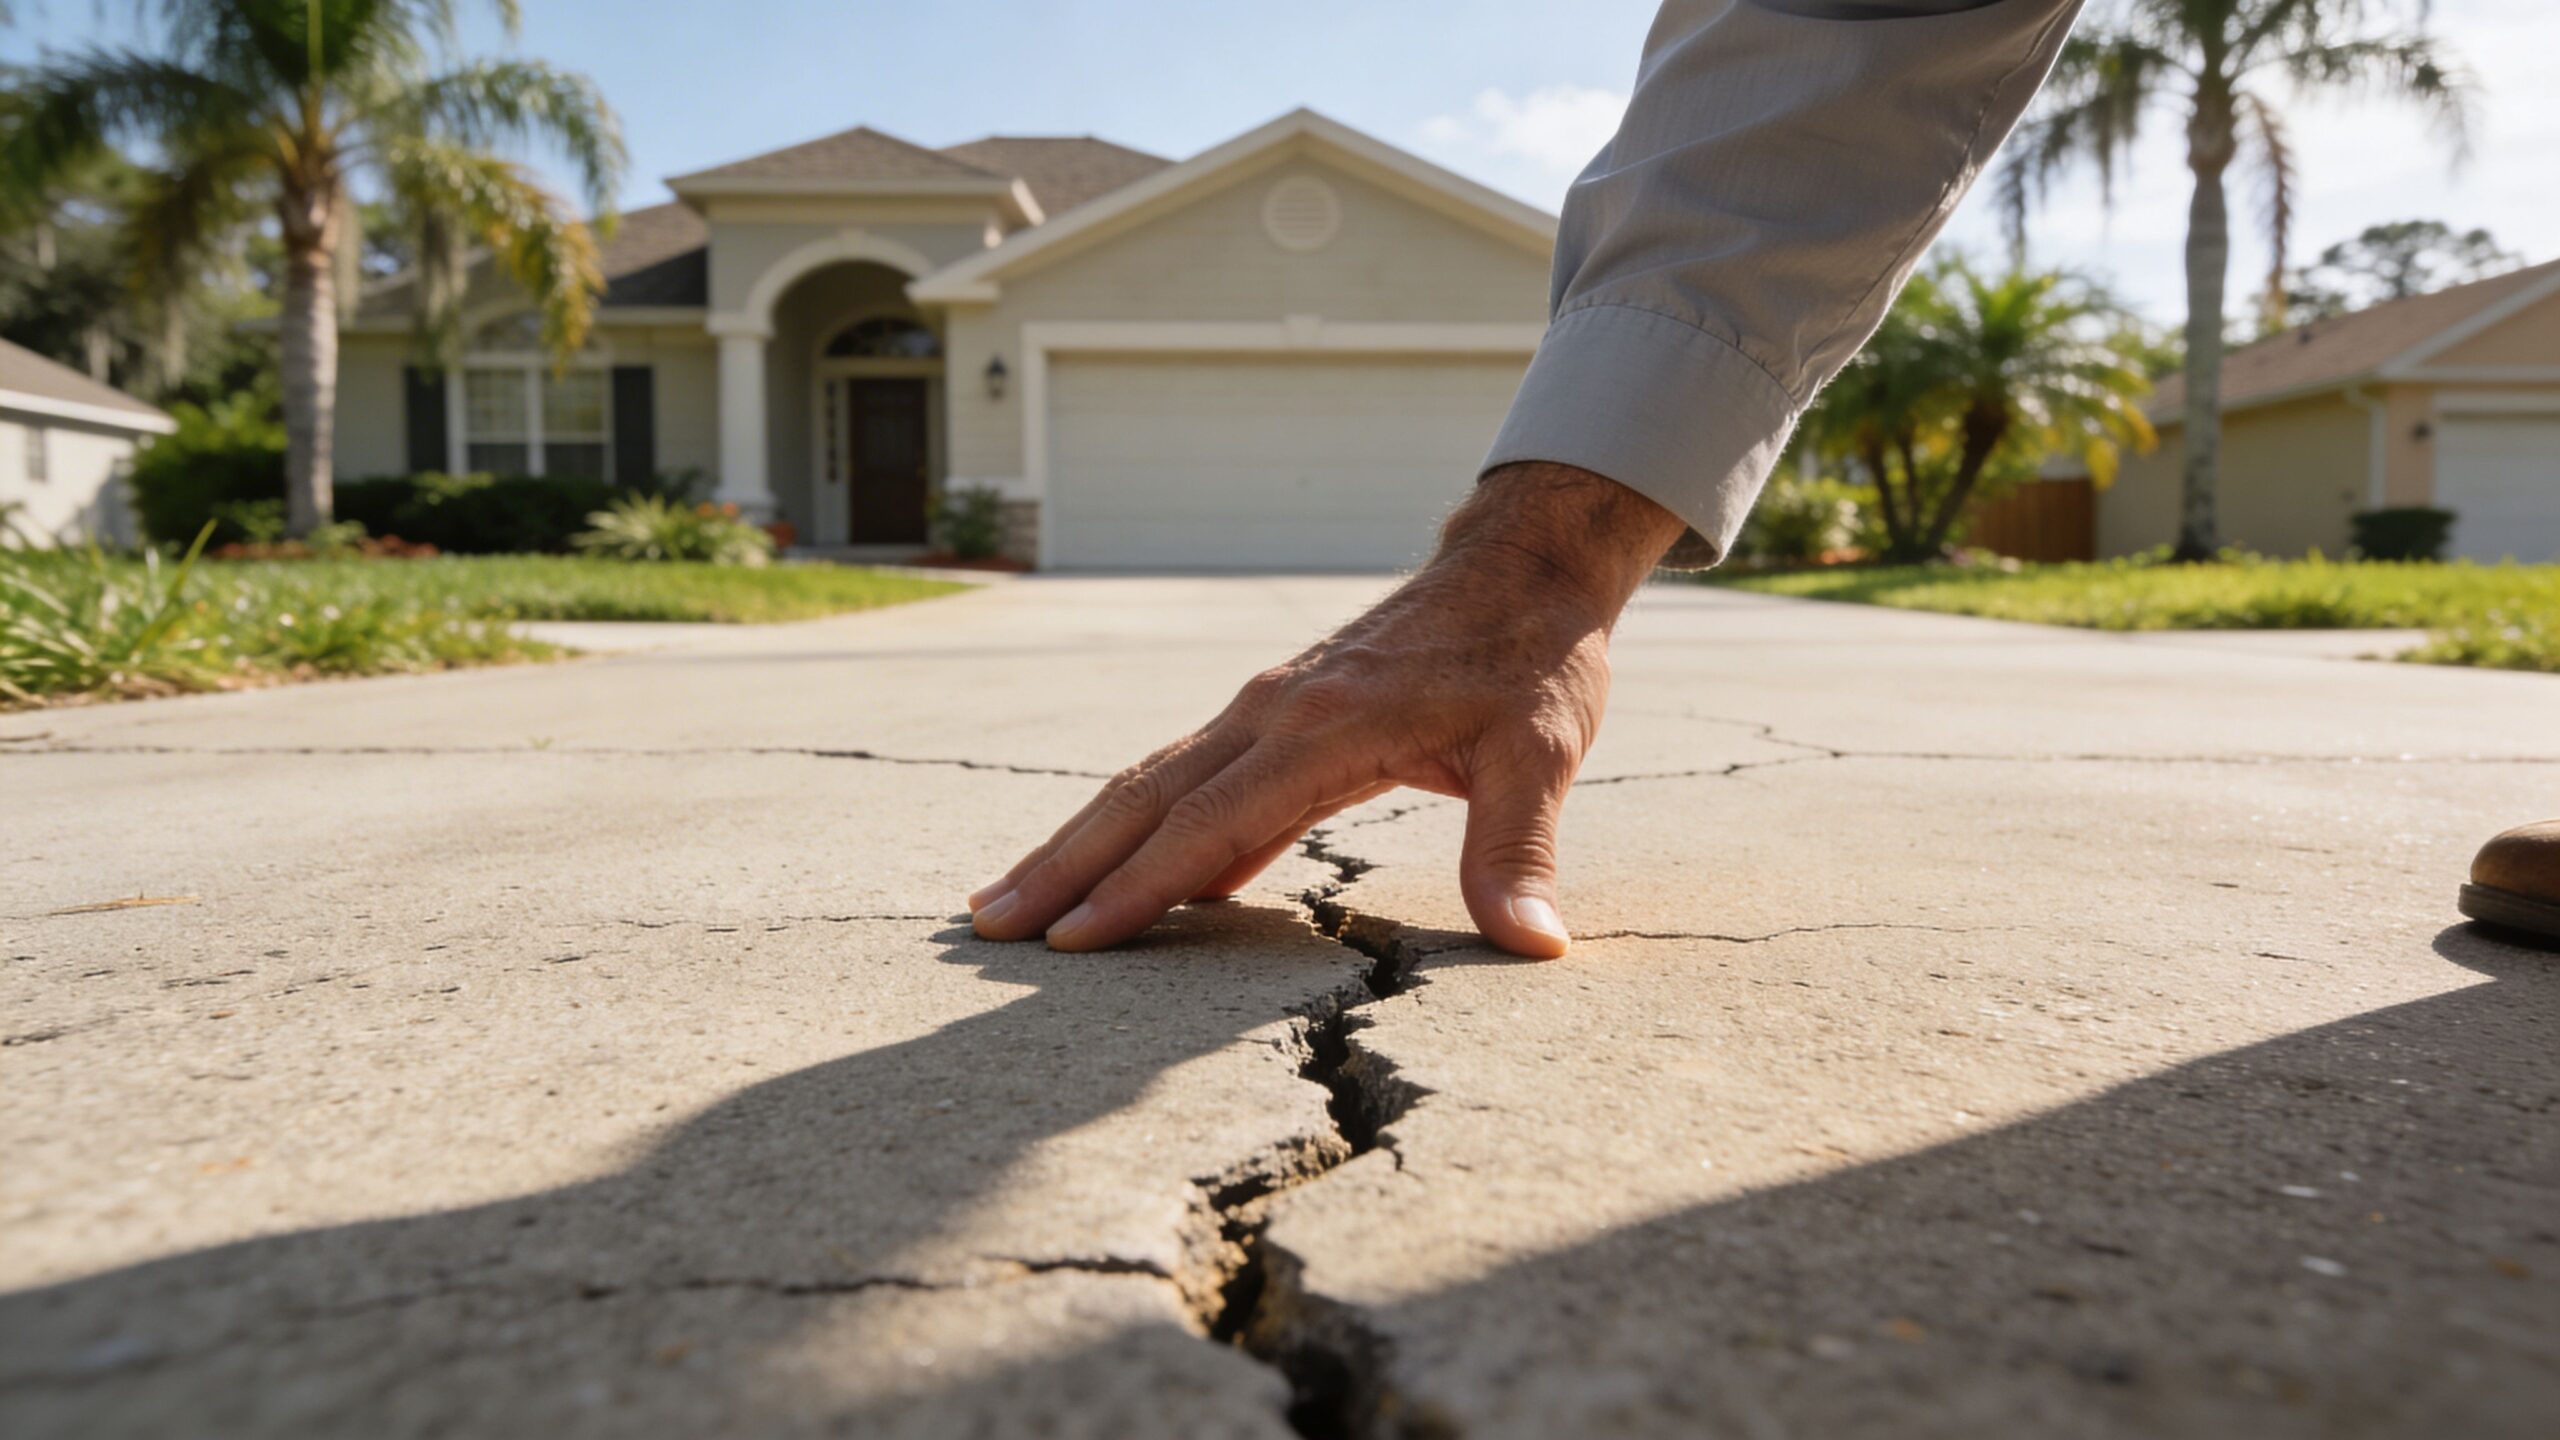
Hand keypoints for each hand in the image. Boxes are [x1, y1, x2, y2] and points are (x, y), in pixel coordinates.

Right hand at [969, 463, 1686, 957]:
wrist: (1518, 564)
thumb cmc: (1531, 660)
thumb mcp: (1543, 751)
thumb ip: (1520, 846)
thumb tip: (1532, 940)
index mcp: (1326, 728)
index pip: (1212, 822)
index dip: (1141, 888)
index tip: (1073, 943)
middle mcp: (1274, 713)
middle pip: (1145, 799)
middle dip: (1064, 868)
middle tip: (985, 929)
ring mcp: (1265, 709)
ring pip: (1148, 783)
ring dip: (1075, 845)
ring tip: (1005, 903)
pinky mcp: (1274, 714)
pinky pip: (1184, 776)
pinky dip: (1134, 827)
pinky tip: (1112, 879)